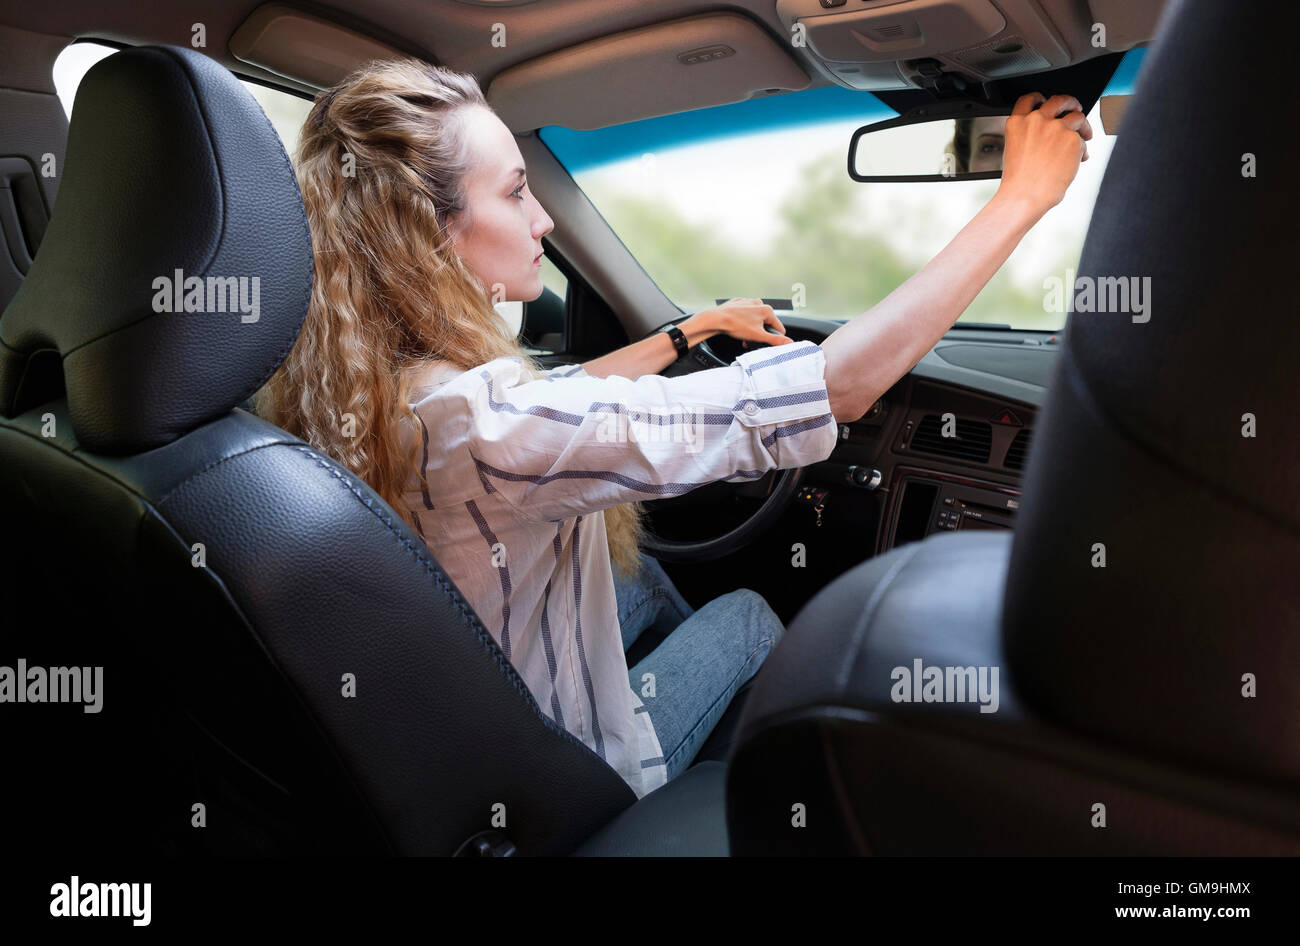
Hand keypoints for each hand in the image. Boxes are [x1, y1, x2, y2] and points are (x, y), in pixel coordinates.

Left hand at [703, 297, 792, 346]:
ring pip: (755, 318)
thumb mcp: (758, 336)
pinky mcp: (738, 303)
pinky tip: (737, 327)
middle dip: (759, 333)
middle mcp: (758, 303)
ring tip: (743, 335)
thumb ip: (775, 340)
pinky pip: (745, 314)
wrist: (716, 319)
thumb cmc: (736, 325)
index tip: (765, 342)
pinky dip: (743, 321)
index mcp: (766, 310)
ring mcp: (748, 302)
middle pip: (765, 323)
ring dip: (751, 328)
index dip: (773, 337)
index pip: (778, 327)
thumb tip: (788, 342)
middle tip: (751, 340)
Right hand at [996, 92, 1092, 212]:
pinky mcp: (1073, 138)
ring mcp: (1056, 128)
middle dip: (1070, 102)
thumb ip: (1029, 135)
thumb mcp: (1014, 151)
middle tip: (1075, 109)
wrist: (1025, 196)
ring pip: (1077, 116)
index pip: (1030, 99)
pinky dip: (1082, 150)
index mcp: (1018, 123)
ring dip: (1083, 125)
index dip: (1040, 98)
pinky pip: (1083, 140)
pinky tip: (1077, 161)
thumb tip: (1050, 133)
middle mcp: (1037, 120)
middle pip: (1059, 100)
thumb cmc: (1018, 181)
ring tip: (1086, 134)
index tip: (1047, 101)